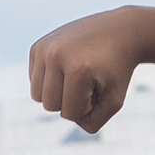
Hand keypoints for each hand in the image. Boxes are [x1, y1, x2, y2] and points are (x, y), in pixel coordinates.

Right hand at [26, 10, 144, 132]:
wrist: (119, 32)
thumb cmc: (118, 70)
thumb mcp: (113, 102)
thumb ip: (92, 123)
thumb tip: (65, 118)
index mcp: (78, 69)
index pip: (69, 114)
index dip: (87, 108)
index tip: (100, 87)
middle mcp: (56, 55)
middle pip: (49, 105)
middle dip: (70, 101)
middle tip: (89, 82)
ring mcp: (45, 48)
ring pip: (37, 95)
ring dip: (57, 93)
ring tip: (76, 76)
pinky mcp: (38, 46)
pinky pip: (35, 81)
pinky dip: (50, 81)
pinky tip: (67, 66)